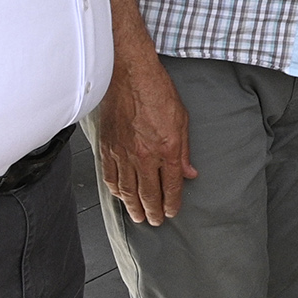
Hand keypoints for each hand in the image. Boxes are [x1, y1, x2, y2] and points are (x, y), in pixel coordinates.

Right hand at [93, 49, 195, 225]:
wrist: (130, 76)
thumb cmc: (158, 92)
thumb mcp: (182, 120)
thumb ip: (184, 151)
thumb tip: (189, 174)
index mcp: (166, 149)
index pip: (170, 186)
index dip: (171, 203)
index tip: (171, 213)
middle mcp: (144, 155)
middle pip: (148, 193)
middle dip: (152, 210)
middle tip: (154, 222)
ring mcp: (123, 153)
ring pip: (127, 189)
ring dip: (133, 206)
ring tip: (138, 216)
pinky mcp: (108, 147)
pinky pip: (110, 176)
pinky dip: (115, 190)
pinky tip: (120, 196)